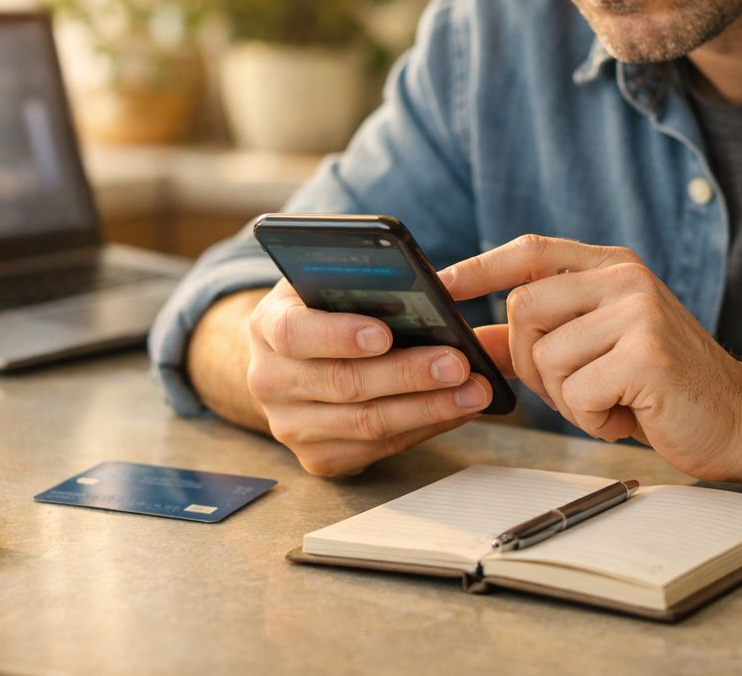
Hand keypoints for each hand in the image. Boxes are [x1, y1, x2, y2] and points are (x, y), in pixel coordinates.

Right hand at [243, 279, 504, 475]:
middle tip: (458, 363)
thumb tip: (431, 289)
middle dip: (407, 375)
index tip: (383, 334)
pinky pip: (377, 449)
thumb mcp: (330, 283)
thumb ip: (363, 283)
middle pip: (342, 384)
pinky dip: (424, 428)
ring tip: (474, 390)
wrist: (293, 363)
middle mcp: (269, 381)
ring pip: (365, 424)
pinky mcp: (316, 458)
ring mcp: (290, 427)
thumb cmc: (326, 310)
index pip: (294, 333)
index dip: (338, 335)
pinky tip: (457, 410)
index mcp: (267, 326)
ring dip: (428, 408)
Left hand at [441, 235, 741, 481]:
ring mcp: (639, 312)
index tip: (439, 285)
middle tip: (575, 390)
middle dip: (531, 364)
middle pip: (523, 309)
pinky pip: (576, 392)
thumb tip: (468, 340)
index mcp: (611, 267)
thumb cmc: (664, 388)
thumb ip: (535, 340)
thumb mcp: (596, 350)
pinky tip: (628, 415)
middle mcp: (625, 278)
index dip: (479, 267)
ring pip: (546, 358)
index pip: (530, 250)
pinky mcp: (648, 354)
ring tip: (612, 402)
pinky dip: (592, 419)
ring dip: (568, 400)